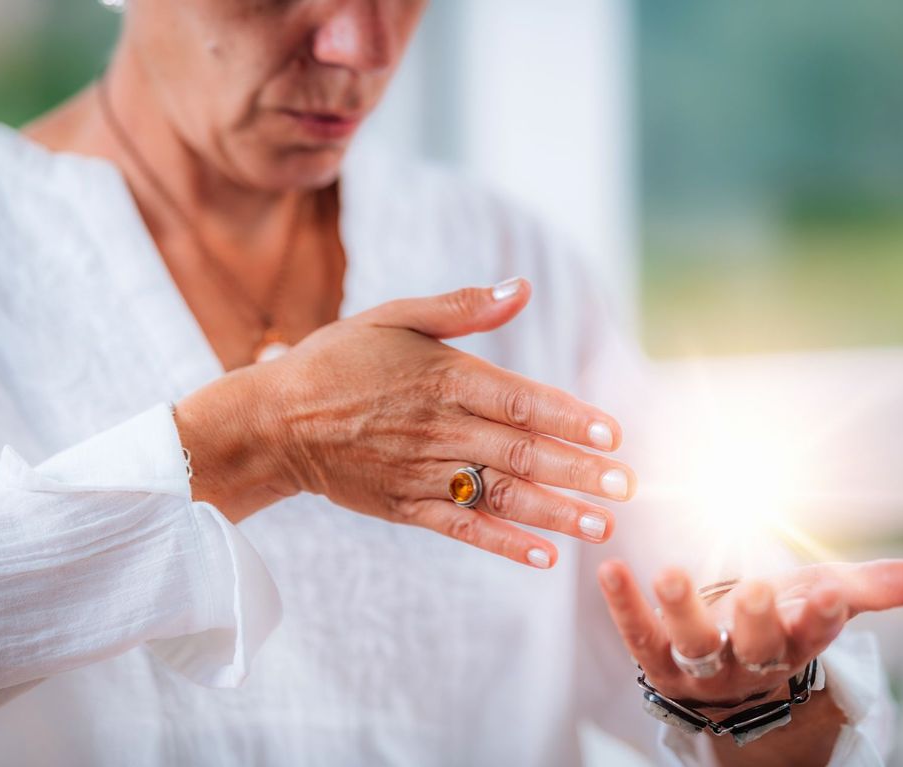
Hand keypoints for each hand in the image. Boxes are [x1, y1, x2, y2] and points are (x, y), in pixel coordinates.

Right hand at [174, 279, 634, 566]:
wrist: (274, 422)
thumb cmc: (337, 361)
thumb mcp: (394, 317)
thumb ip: (462, 307)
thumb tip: (522, 288)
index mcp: (443, 377)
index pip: (520, 399)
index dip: (570, 417)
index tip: (614, 433)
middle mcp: (439, 428)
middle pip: (521, 453)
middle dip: (580, 472)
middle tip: (628, 487)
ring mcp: (422, 472)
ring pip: (500, 496)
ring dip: (555, 514)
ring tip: (602, 528)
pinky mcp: (406, 507)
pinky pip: (462, 530)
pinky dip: (503, 545)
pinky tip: (544, 557)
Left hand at [597, 559, 902, 704]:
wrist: (728, 666)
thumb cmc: (780, 618)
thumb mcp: (822, 597)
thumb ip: (867, 587)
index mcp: (795, 644)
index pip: (816, 634)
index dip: (825, 616)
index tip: (834, 594)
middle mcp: (748, 663)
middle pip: (755, 647)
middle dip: (758, 620)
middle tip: (759, 589)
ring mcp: (700, 666)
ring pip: (692, 646)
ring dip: (682, 611)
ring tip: (670, 573)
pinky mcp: (657, 661)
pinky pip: (639, 636)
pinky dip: (625, 606)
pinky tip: (610, 569)